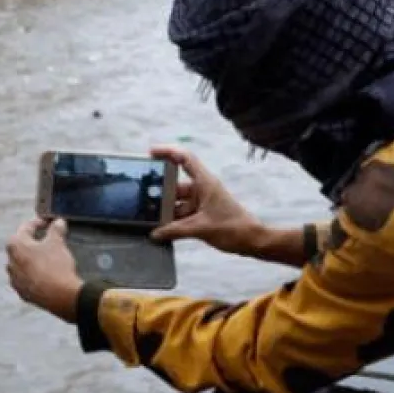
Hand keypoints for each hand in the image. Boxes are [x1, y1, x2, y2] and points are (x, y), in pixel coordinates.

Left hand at [6, 218, 82, 322]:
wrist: (58, 296)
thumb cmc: (55, 265)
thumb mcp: (57, 242)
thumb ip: (56, 229)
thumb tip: (58, 222)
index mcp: (15, 245)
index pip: (26, 228)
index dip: (38, 223)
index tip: (48, 222)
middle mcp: (10, 262)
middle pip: (20, 246)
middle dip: (32, 241)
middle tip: (46, 239)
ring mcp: (15, 280)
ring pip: (21, 264)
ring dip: (31, 259)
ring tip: (45, 257)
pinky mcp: (22, 293)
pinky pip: (26, 279)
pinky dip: (33, 274)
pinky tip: (44, 274)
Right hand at [150, 145, 264, 255]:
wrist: (252, 240)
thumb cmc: (233, 228)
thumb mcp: (200, 228)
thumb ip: (175, 231)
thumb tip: (155, 234)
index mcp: (205, 183)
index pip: (185, 159)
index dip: (168, 152)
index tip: (151, 153)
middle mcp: (202, 189)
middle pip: (175, 183)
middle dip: (159, 190)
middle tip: (142, 195)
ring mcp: (201, 202)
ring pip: (177, 201)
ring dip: (165, 209)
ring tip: (148, 216)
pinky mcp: (202, 214)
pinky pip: (182, 213)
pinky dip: (172, 219)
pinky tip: (161, 228)